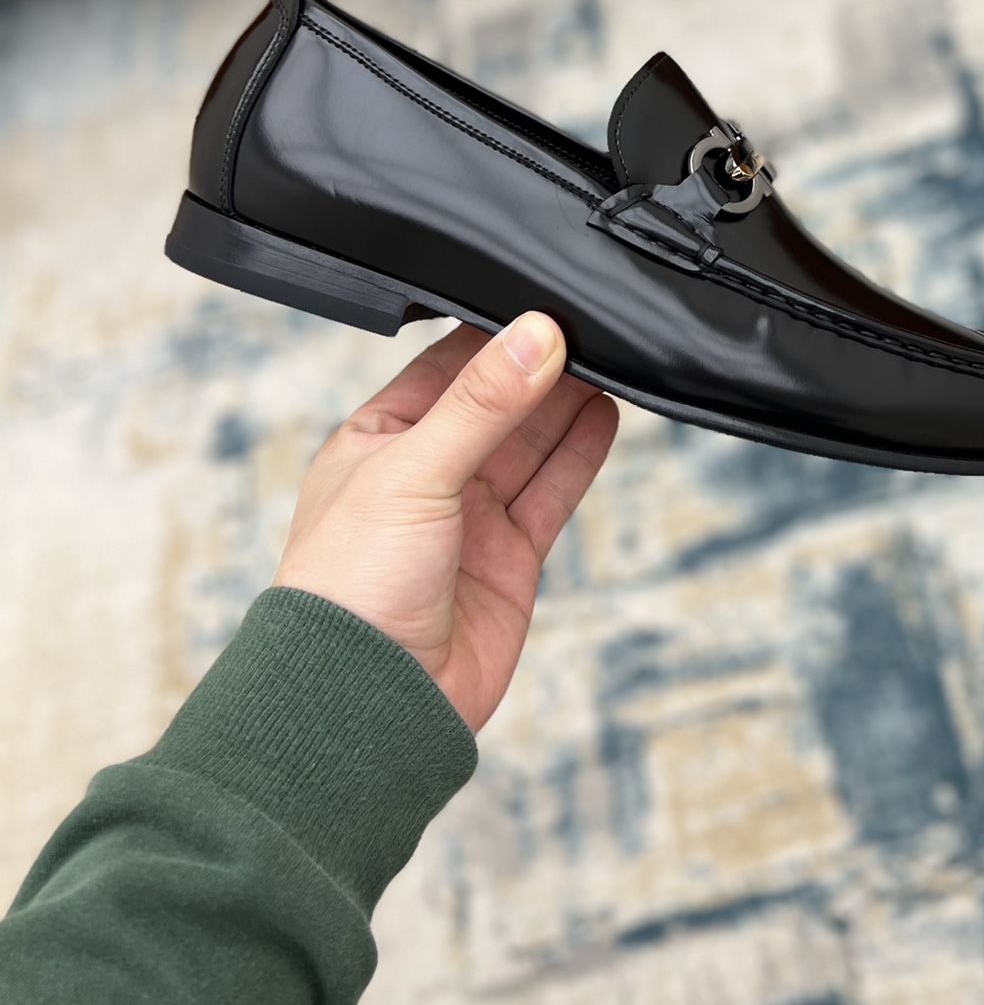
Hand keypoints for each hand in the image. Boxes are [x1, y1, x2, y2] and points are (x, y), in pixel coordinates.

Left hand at [274, 315, 616, 731]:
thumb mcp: (413, 472)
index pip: (445, 367)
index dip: (495, 334)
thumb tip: (536, 335)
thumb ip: (481, 403)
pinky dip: (580, 455)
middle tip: (592, 322)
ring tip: (612, 356)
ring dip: (568, 403)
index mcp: (378, 440)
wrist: (368, 705)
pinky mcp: (509, 559)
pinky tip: (607, 416)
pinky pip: (552, 493)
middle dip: (541, 365)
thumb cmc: (350, 589)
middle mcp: (425, 474)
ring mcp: (470, 517)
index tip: (544, 299)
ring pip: (531, 444)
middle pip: (497, 402)